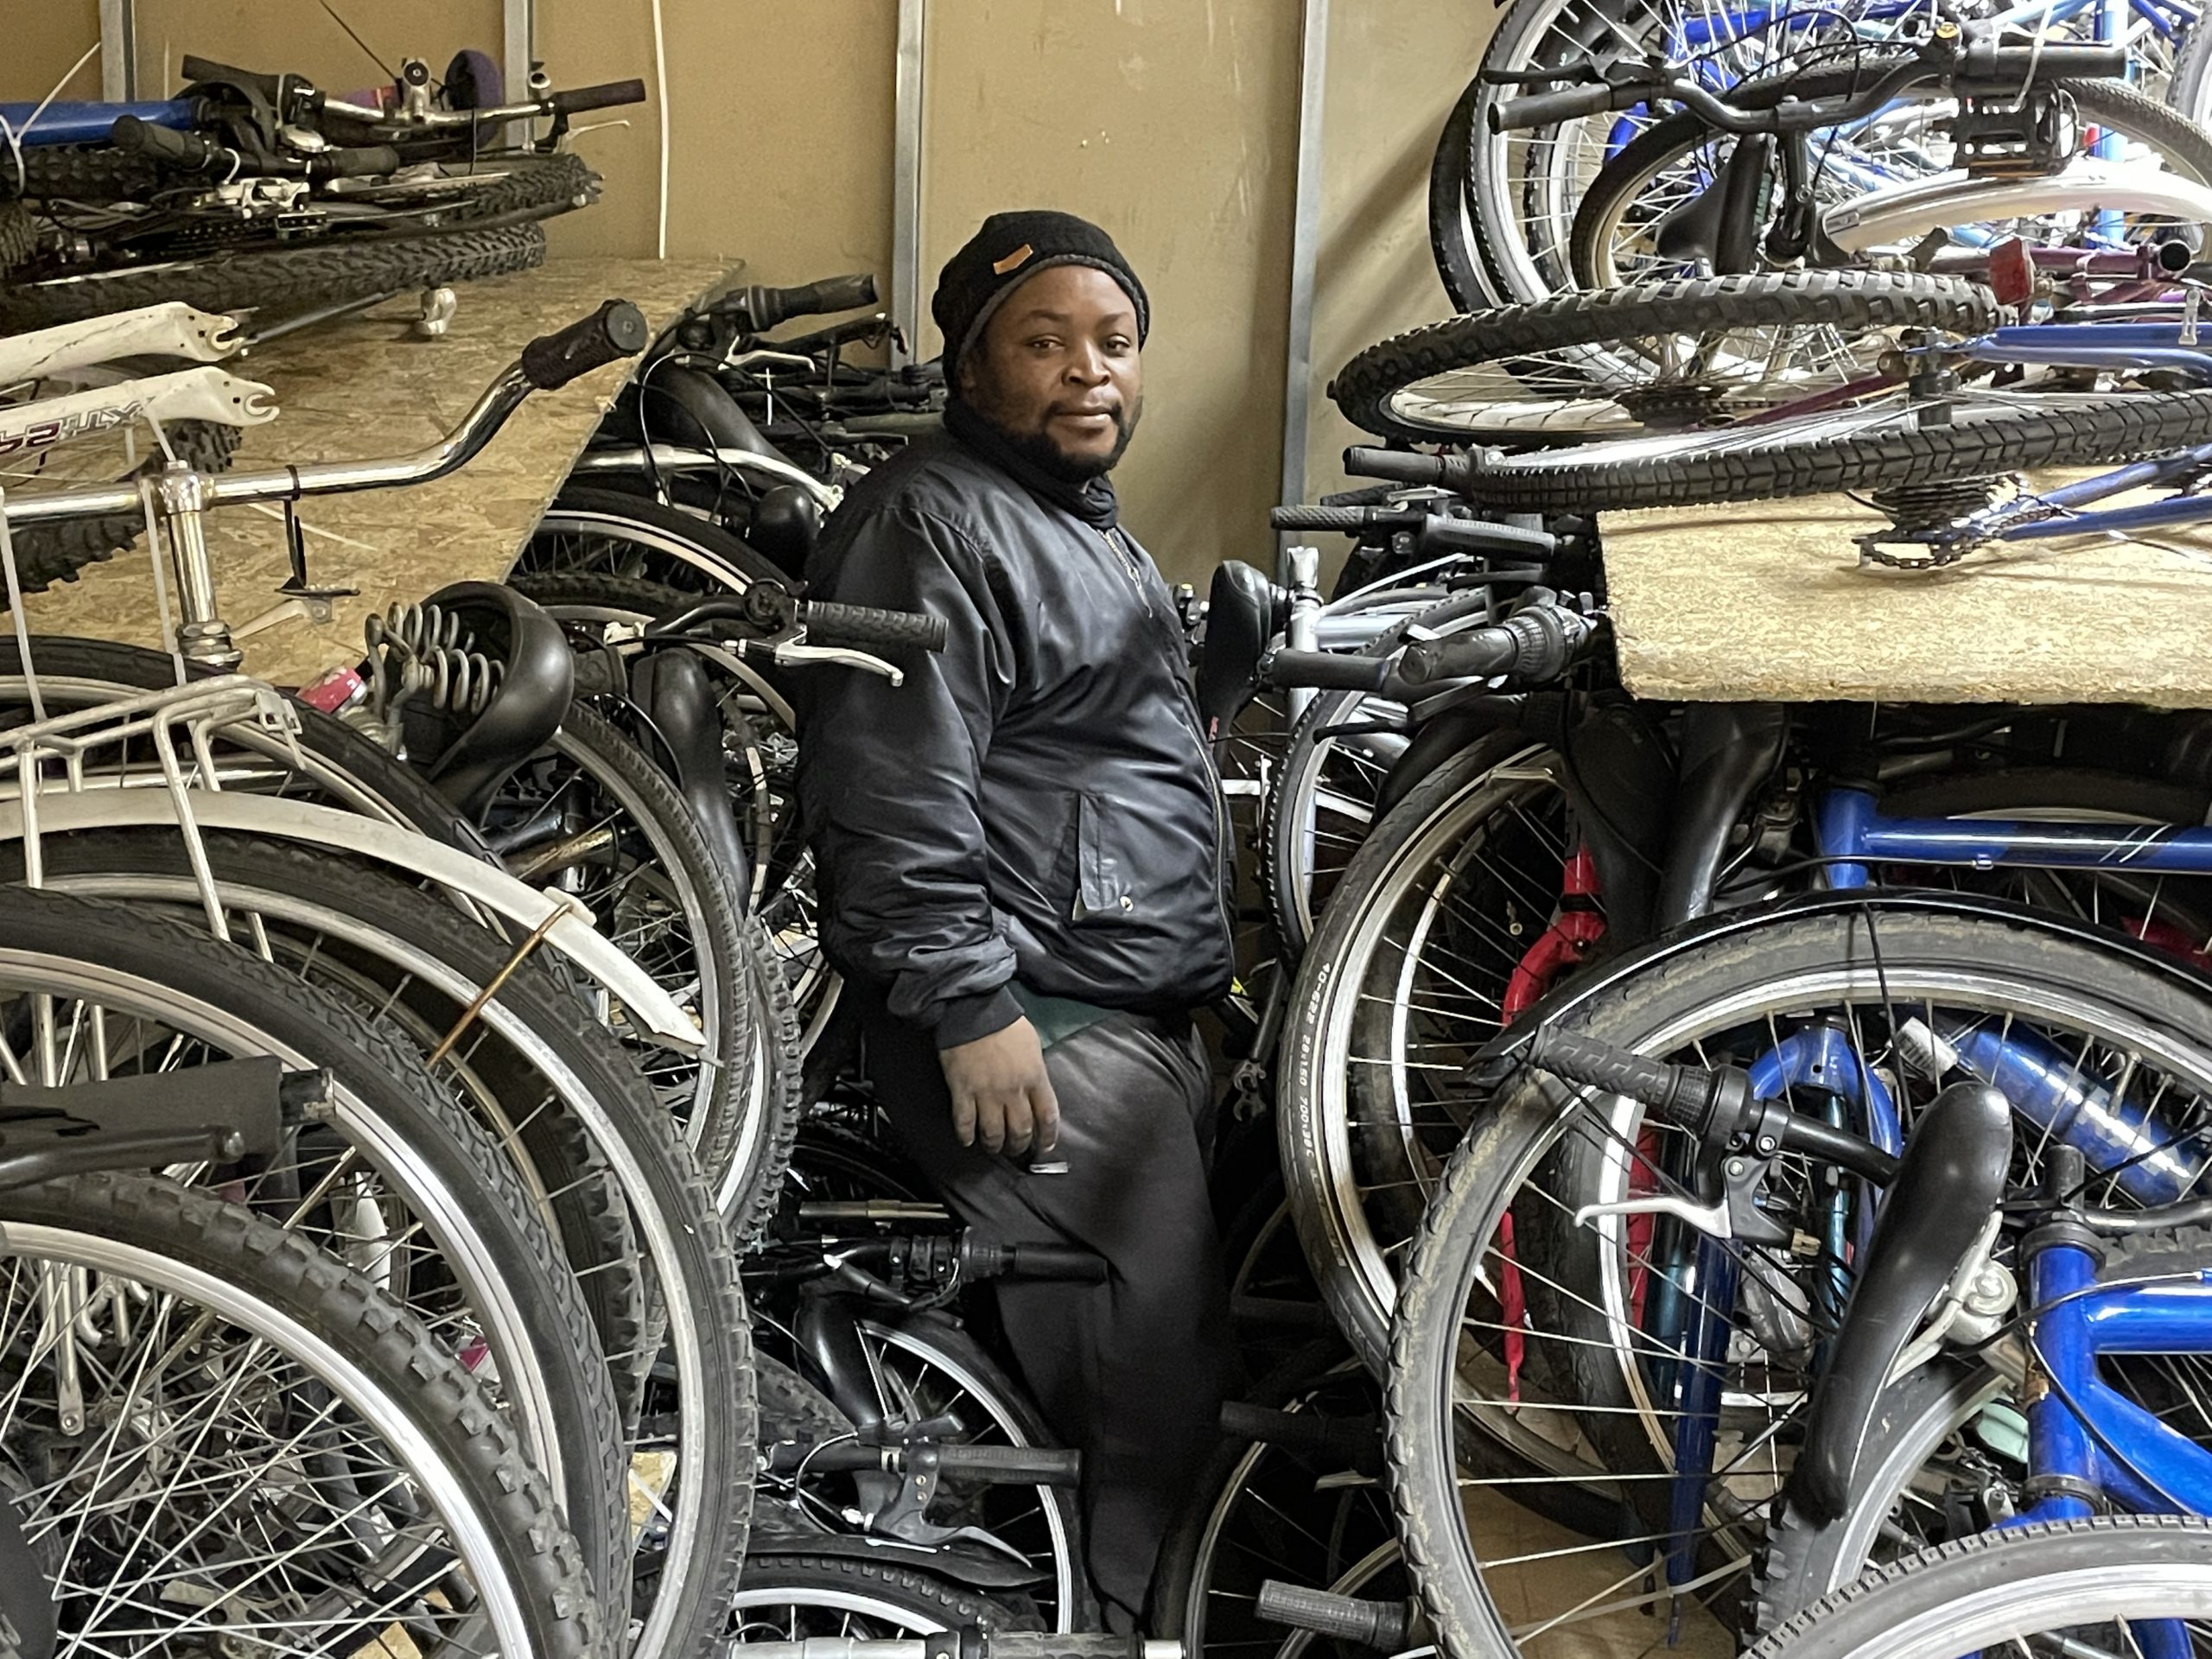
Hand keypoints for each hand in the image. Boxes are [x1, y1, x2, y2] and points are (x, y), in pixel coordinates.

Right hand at [939, 1018, 1060, 1156]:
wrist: (973, 1010)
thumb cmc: (1006, 1024)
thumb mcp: (1033, 1046)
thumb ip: (1036, 1072)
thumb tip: (1036, 1092)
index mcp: (1035, 1077)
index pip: (1048, 1116)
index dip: (1048, 1137)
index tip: (1044, 1147)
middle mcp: (1013, 1091)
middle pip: (1021, 1130)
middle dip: (1020, 1145)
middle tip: (1015, 1149)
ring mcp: (986, 1093)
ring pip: (994, 1134)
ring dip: (994, 1146)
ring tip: (993, 1148)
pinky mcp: (962, 1092)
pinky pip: (965, 1123)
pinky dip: (966, 1136)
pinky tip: (968, 1141)